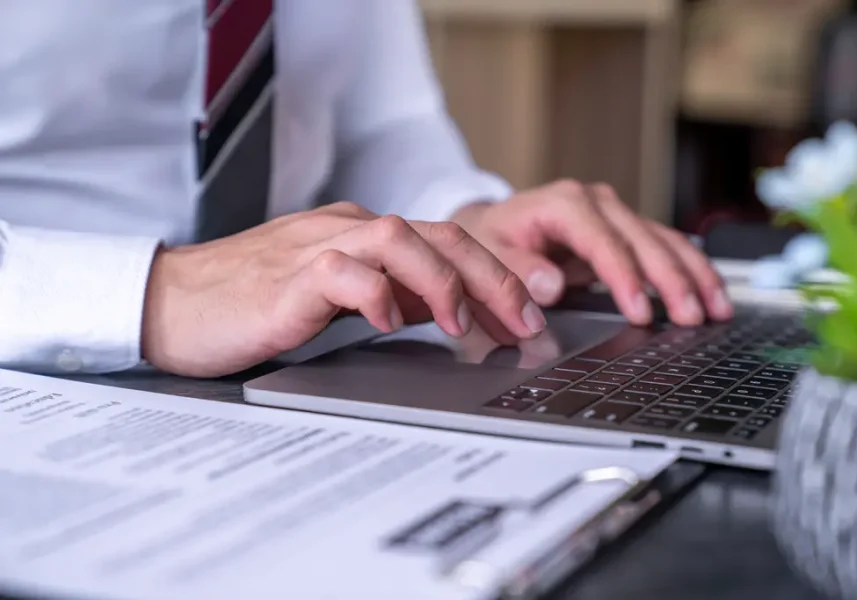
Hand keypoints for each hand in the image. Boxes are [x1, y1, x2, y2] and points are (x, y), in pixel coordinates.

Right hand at [141, 203, 543, 377]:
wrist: (169, 304)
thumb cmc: (249, 304)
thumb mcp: (334, 298)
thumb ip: (384, 293)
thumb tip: (442, 309)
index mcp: (358, 236)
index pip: (443, 241)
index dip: (493, 274)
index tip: (525, 314)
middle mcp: (344, 231)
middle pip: (435, 233)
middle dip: (490, 274)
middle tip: (525, 320)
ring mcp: (314, 249)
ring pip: (397, 238)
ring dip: (441, 279)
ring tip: (463, 322)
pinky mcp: (285, 279)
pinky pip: (339, 272)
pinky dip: (373, 294)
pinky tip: (389, 323)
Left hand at [452, 179, 732, 326]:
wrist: (493, 225)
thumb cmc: (492, 240)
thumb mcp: (490, 253)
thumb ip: (516, 270)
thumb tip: (549, 286)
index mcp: (564, 204)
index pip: (603, 242)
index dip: (625, 278)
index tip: (639, 312)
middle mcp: (597, 203)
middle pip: (644, 241)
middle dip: (671, 281)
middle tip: (692, 318)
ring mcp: (616, 215)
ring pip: (664, 241)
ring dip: (694, 275)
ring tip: (718, 309)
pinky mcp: (627, 230)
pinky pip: (665, 248)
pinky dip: (689, 271)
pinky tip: (712, 294)